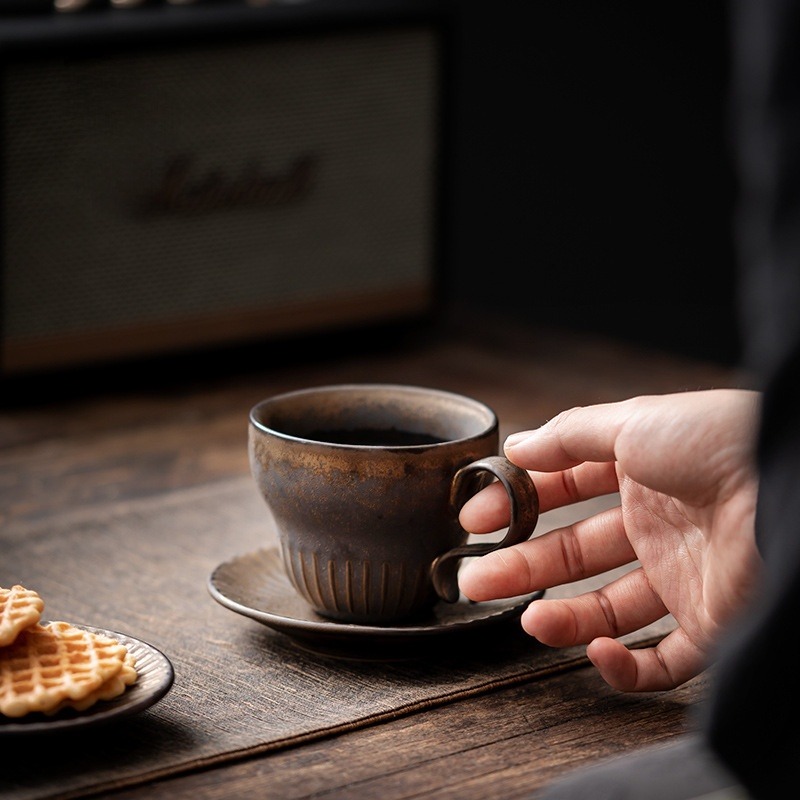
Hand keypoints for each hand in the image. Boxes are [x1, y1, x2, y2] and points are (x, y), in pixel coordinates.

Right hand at [458, 389, 761, 690]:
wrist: (794, 487)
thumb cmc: (719, 442)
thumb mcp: (633, 422)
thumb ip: (569, 435)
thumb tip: (515, 446)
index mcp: (640, 473)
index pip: (565, 494)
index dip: (519, 505)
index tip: (477, 518)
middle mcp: (658, 525)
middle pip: (576, 554)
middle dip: (522, 565)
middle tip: (475, 578)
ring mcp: (682, 576)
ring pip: (608, 609)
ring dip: (562, 618)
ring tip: (526, 620)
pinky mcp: (711, 623)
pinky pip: (663, 658)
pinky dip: (625, 665)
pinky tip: (597, 650)